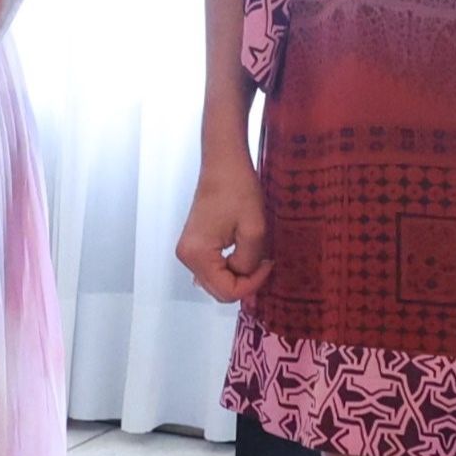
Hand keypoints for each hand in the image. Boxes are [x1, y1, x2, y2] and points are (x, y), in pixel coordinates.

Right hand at [174, 146, 272, 303]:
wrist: (224, 164)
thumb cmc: (238, 189)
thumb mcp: (254, 229)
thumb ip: (249, 262)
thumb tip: (245, 275)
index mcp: (197, 255)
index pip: (227, 291)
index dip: (252, 283)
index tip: (268, 263)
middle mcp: (187, 257)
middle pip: (218, 291)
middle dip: (245, 282)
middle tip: (264, 262)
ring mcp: (188, 251)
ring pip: (217, 281)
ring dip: (238, 276)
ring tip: (255, 256)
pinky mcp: (194, 245)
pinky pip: (213, 269)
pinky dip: (230, 268)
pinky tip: (243, 255)